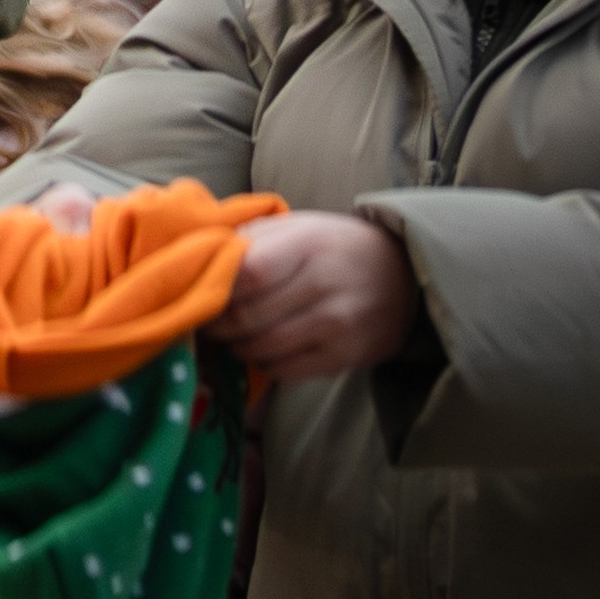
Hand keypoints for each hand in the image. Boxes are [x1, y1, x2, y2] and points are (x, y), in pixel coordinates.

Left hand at [218, 208, 417, 378]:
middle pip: (248, 316)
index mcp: (308, 243)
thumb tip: (197, 261)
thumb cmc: (331, 247)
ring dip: (235, 346)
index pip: (248, 272)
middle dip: (217, 324)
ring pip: (261, 348)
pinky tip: (262, 348)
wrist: (402, 275)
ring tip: (230, 335)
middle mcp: (325, 284)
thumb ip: (249, 240)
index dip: (216, 288)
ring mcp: (337, 325)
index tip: (202, 291)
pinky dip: (262, 363)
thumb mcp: (296, 227)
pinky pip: (284, 371)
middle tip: (205, 321)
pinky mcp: (344, 357)